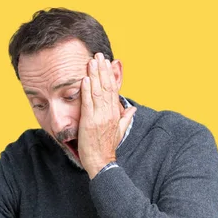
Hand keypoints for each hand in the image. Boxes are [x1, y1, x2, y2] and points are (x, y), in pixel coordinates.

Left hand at [78, 52, 135, 178]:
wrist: (101, 162)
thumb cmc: (107, 148)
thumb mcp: (119, 131)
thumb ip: (125, 118)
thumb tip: (133, 109)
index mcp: (115, 114)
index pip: (113, 90)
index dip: (109, 75)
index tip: (107, 63)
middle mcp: (109, 113)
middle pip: (106, 87)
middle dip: (102, 70)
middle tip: (98, 55)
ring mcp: (99, 117)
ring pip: (97, 91)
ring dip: (94, 75)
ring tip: (91, 62)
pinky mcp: (89, 122)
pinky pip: (88, 103)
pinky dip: (86, 90)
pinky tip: (85, 79)